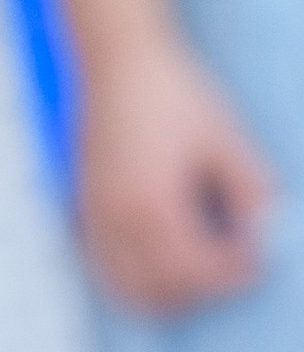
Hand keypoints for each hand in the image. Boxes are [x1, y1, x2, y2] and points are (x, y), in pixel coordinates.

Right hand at [77, 33, 274, 312]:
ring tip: (200, 268)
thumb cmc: (176, 95)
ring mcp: (94, 216)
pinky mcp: (84, 207)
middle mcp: (116, 219)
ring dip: (166, 292)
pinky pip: (105, 267)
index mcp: (153, 205)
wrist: (119, 59)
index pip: (197, 271)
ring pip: (127, 288)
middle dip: (202, 289)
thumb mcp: (226, 139)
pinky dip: (135, 277)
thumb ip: (251, 193)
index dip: (234, 273)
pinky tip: (162, 257)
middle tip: (232, 265)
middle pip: (160, 292)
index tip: (258, 259)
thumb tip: (266, 236)